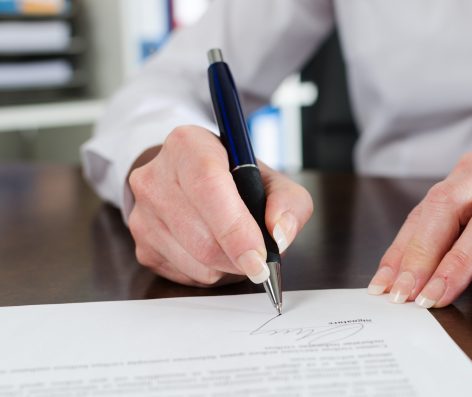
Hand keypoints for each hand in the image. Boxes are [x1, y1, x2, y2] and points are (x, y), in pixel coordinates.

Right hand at [128, 125, 312, 286]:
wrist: (188, 182)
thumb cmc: (235, 180)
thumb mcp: (271, 179)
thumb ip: (289, 202)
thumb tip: (280, 234)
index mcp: (188, 145)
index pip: (208, 186)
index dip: (236, 228)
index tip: (259, 257)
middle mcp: (156, 176)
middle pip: (201, 236)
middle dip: (238, 257)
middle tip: (258, 258)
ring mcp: (142, 213)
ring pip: (194, 262)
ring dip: (226, 267)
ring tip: (234, 246)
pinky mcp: (141, 244)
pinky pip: (184, 275)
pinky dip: (209, 272)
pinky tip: (214, 250)